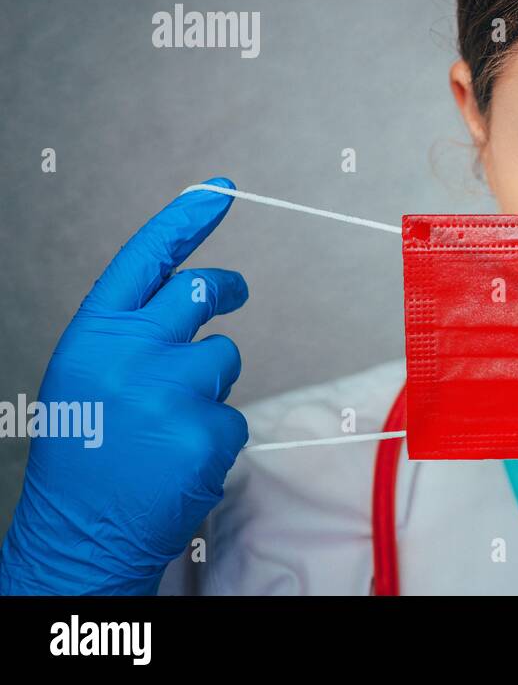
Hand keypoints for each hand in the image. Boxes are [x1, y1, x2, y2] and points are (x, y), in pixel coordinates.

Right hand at [0, 178, 248, 594]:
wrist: (77, 534)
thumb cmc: (86, 451)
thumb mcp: (89, 375)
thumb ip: (134, 332)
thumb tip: (196, 291)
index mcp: (94, 334)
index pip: (147, 258)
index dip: (186, 219)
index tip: (220, 189)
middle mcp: (130, 352)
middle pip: (201, 291)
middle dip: (226, 289)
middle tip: (235, 293)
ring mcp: (171, 390)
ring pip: (225, 357)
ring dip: (209, 385)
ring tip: (165, 426)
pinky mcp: (206, 430)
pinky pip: (234, 415)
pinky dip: (214, 436)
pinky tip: (177, 461)